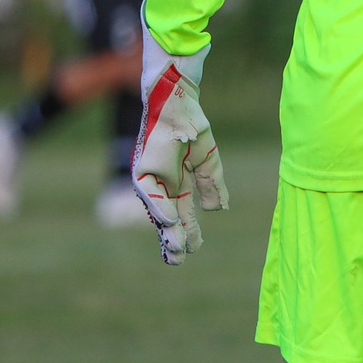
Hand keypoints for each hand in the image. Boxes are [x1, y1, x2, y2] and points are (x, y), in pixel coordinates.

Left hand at [132, 55, 228, 264]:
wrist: (179, 102)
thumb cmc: (191, 127)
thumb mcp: (208, 160)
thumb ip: (212, 183)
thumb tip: (219, 209)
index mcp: (179, 184)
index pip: (183, 214)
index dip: (188, 232)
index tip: (194, 249)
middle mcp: (163, 185)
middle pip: (168, 218)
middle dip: (173, 239)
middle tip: (178, 260)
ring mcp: (152, 177)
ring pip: (157, 210)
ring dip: (165, 230)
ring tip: (174, 250)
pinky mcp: (143, 168)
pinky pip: (151, 192)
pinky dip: (160, 207)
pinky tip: (170, 221)